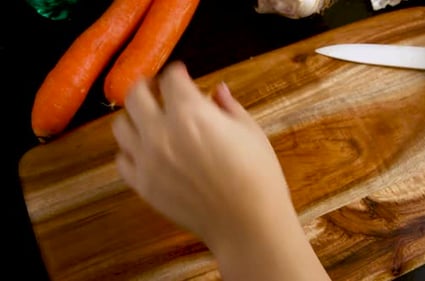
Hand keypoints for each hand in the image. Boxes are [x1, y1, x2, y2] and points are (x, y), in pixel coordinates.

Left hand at [111, 61, 290, 241]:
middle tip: (158, 91)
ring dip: (134, 118)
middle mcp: (161, 132)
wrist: (247, 223)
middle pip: (135, 94)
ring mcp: (148, 160)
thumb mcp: (250, 132)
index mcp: (191, 113)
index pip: (171, 78)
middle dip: (146, 86)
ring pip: (121, 126)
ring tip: (149, 121)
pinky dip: (131, 151)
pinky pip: (122, 160)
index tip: (182, 75)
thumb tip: (218, 91)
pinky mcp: (143, 186)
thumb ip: (228, 106)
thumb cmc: (257, 176)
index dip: (178, 73)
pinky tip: (147, 152)